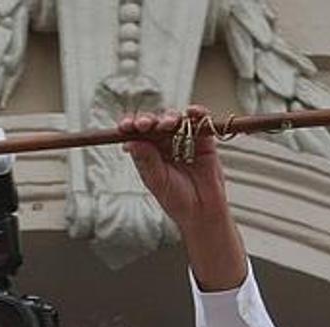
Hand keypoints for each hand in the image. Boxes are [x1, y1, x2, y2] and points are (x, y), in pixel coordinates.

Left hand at [119, 105, 228, 229]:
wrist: (203, 211)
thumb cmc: (176, 199)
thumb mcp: (157, 181)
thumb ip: (146, 161)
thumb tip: (130, 142)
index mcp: (148, 152)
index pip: (136, 133)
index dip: (130, 126)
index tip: (126, 127)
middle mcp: (164, 143)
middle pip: (154, 122)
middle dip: (148, 120)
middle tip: (145, 125)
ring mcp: (184, 139)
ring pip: (174, 119)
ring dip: (169, 117)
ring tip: (168, 125)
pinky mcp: (203, 139)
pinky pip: (199, 121)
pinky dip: (197, 113)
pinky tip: (192, 112)